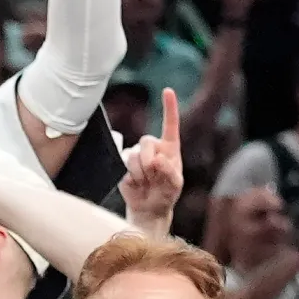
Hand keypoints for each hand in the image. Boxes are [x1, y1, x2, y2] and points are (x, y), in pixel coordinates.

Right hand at [123, 89, 183, 228]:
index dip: (169, 107)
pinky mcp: (123, 162)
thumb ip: (169, 172)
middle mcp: (152, 147)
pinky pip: (124, 164)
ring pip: (134, 154)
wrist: (148, 207)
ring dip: (141, 172)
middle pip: (147, 141)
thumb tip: (157, 159)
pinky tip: (137, 183)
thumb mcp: (175, 185)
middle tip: (154, 176)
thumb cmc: (166, 194)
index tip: (167, 91)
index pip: (170, 124)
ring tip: (146, 182)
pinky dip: (132, 176)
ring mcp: (136, 154)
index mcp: (169, 147)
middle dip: (150, 161)